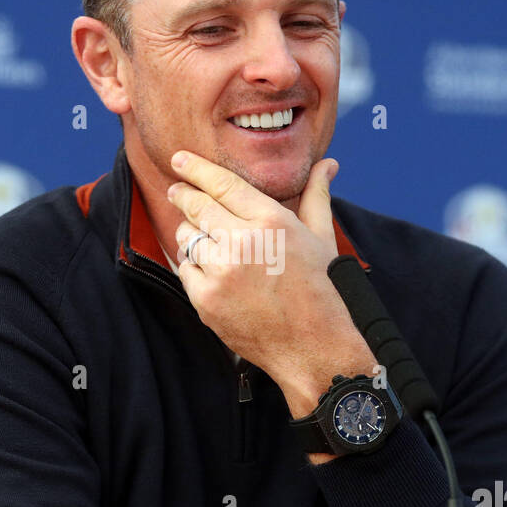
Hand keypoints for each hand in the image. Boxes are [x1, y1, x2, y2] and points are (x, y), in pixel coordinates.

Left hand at [166, 150, 374, 423]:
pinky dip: (194, 265)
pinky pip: (186, 268)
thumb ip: (317, 195)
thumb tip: (328, 164)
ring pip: (187, 237)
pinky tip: (210, 268)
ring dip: (191, 232)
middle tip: (177, 190)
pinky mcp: (206, 300)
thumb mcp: (322, 237)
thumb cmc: (322, 289)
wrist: (313, 347)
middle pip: (197, 206)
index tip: (179, 159)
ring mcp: (221, 272)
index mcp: (271, 220)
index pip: (223, 184)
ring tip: (205, 237)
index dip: (196, 169)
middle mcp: (243, 242)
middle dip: (183, 195)